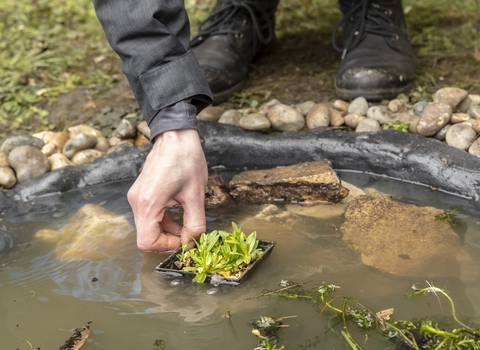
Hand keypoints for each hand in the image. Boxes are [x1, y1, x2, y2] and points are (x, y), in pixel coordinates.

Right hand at [127, 129, 207, 251]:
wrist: (176, 135)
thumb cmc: (186, 159)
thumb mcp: (196, 195)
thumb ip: (195, 223)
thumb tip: (191, 242)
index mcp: (147, 203)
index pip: (147, 242)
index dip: (167, 246)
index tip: (185, 240)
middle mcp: (136, 202)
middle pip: (146, 236)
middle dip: (168, 239)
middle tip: (188, 234)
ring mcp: (136, 197)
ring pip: (148, 227)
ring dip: (167, 230)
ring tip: (186, 222)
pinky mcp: (140, 193)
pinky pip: (148, 215)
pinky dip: (163, 220)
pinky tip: (178, 213)